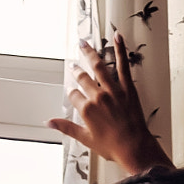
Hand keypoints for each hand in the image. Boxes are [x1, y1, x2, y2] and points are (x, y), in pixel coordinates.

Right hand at [48, 30, 171, 175]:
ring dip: (89, 53)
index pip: (73, 95)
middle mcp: (98, 96)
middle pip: (83, 78)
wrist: (134, 147)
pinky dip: (120, 49)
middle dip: (76, 71)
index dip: (71, 93)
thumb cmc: (112, 146)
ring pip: (98, 66)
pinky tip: (117, 36)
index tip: (72, 92)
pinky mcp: (127, 86)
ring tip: (83, 44)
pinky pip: (123, 64)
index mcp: (86, 110)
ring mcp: (113, 90)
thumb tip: (49, 122)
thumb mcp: (85, 139)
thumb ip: (66, 127)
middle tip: (73, 65)